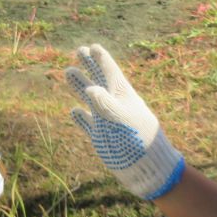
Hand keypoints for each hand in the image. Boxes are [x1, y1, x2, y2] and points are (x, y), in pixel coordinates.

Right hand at [65, 44, 183, 199]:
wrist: (148, 169)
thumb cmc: (138, 141)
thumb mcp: (122, 119)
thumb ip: (106, 103)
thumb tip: (89, 88)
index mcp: (122, 95)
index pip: (110, 71)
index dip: (101, 58)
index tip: (93, 46)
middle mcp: (113, 104)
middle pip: (99, 79)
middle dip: (89, 64)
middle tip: (79, 50)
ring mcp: (106, 119)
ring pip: (90, 97)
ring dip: (79, 84)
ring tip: (68, 71)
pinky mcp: (101, 136)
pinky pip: (87, 122)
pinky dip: (79, 116)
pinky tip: (73, 110)